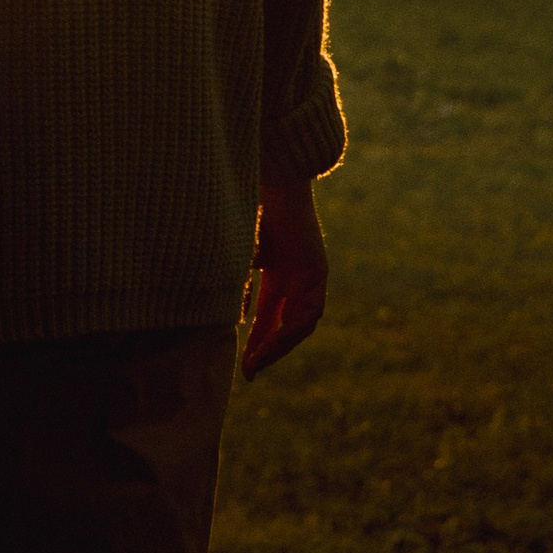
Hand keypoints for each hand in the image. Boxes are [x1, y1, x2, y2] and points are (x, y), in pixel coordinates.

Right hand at [240, 174, 326, 379]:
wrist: (273, 179)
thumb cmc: (252, 208)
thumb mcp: (241, 252)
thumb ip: (240, 281)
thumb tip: (234, 314)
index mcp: (277, 272)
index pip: (268, 317)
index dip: (256, 342)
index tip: (244, 367)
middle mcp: (297, 278)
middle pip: (286, 325)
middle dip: (268, 351)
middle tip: (250, 373)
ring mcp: (310, 275)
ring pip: (301, 322)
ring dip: (281, 344)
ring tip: (261, 359)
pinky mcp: (318, 270)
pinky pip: (310, 310)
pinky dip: (293, 325)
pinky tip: (277, 337)